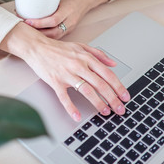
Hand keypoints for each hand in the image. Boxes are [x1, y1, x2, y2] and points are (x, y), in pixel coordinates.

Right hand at [0, 22, 129, 121]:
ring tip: (105, 112)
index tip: (125, 96)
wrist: (37, 47)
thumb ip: (98, 54)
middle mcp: (78, 65)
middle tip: (119, 109)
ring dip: (98, 103)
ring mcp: (67, 74)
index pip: (107, 74)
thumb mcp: (81, 46)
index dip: (118, 87)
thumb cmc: (59, 49)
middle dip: (113, 99)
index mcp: (86, 58)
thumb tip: (113, 64)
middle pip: (100, 84)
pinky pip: (64, 97)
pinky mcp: (55, 82)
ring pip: (86, 91)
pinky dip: (71, 108)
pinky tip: (77, 116)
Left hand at [24, 0, 112, 38]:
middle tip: (24, 28)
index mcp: (68, 10)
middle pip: (53, 33)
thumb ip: (47, 2)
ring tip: (29, 32)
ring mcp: (71, 27)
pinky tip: (38, 35)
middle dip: (37, 32)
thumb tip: (27, 4)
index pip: (53, 20)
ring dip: (41, 36)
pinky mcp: (69, 30)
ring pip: (55, 37)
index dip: (39, 23)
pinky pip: (57, 37)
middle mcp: (70, 21)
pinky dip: (47, 37)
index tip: (27, 21)